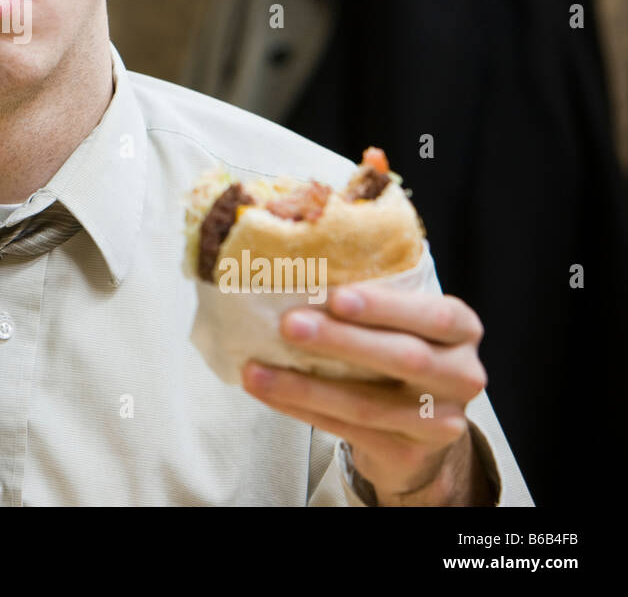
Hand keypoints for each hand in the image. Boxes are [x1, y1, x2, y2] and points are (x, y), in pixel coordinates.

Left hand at [241, 285, 493, 505]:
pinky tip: (268, 391)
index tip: (336, 296)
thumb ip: (367, 300)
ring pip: (367, 404)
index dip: (385, 306)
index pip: (434, 315)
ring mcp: (439, 421)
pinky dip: (301, 408)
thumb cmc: (396, 354)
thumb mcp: (399, 322)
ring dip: (304, 386)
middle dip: (341, 340)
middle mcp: (461, 375)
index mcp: (461, 330)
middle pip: (404, 358)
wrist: (419, 432)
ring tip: (256, 370)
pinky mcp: (407, 453)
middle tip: (289, 324)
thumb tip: (290, 266)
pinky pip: (346, 429)